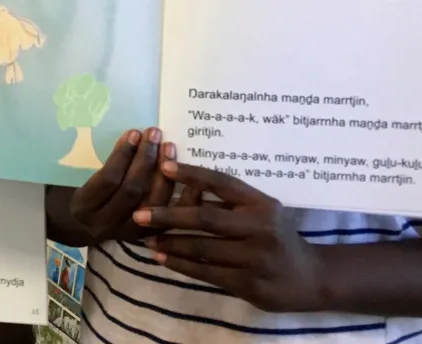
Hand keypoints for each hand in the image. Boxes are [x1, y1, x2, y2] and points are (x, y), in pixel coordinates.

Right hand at [70, 128, 176, 242]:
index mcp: (85, 206)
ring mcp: (128, 232)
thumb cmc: (80, 195)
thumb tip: (134, 138)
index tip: (134, 133)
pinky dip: (181, 197)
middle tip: (154, 134)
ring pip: (152, 203)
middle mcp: (105, 223)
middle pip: (131, 190)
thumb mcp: (79, 181)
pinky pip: (169, 216)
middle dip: (145, 159)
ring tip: (168, 147)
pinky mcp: (147, 236)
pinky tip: (188, 176)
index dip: (122, 156)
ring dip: (163, 173)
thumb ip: (103, 166)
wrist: (82, 228)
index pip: (107, 180)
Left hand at [134, 161, 325, 312]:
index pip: (222, 182)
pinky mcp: (248, 283)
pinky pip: (205, 272)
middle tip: (139, 214)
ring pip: (201, 247)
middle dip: (167, 214)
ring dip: (169, 242)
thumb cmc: (277, 237)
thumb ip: (230, 202)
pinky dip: (180, 264)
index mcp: (261, 204)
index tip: (162, 166)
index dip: (191, 174)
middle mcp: (259, 228)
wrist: (311, 277)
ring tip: (145, 238)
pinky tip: (161, 258)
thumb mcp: (262, 212)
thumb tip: (185, 185)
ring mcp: (254, 257)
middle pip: (205, 217)